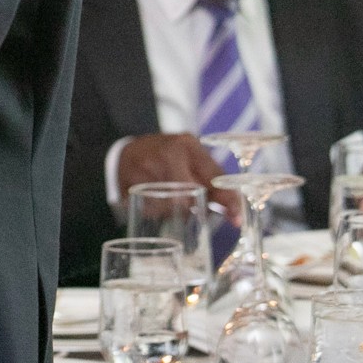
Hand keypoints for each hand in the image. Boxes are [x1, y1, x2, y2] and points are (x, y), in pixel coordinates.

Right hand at [115, 134, 238, 222]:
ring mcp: (148, 165)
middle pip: (193, 193)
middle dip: (194, 203)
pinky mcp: (131, 181)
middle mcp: (168, 151)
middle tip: (191, 205)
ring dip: (176, 209)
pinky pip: (154, 207)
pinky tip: (155, 200)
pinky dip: (158, 210)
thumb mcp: (189, 159)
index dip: (228, 199)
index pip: (215, 176)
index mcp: (188, 144)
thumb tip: (235, 210)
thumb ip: (212, 180)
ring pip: (174, 203)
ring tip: (169, 199)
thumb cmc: (165, 158)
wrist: (126, 152)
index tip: (236, 218)